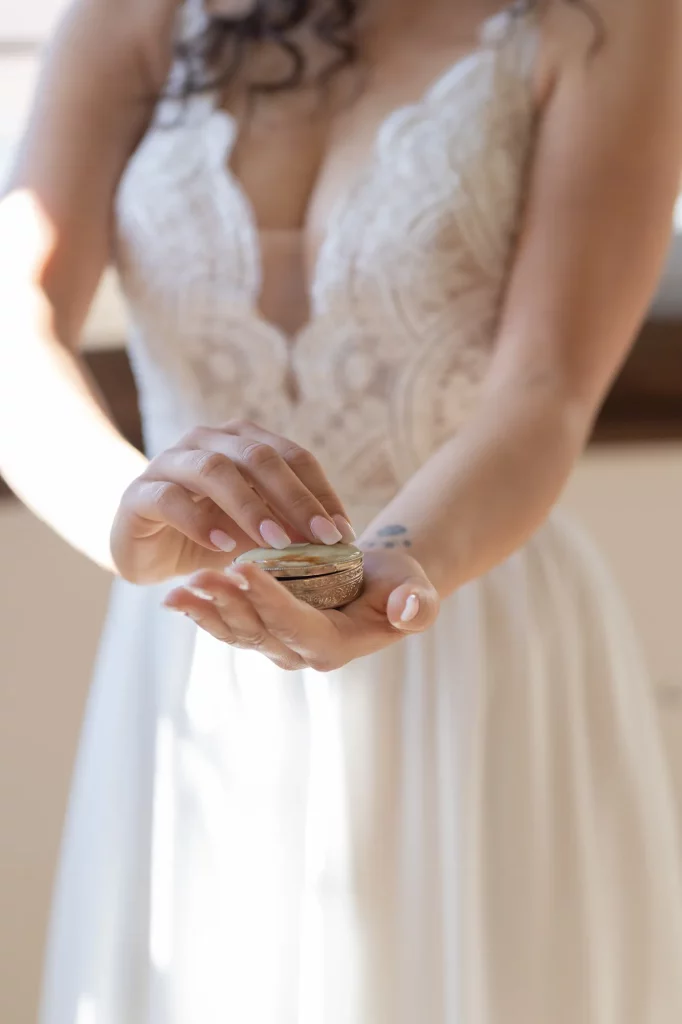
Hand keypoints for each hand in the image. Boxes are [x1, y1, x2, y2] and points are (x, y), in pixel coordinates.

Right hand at [110, 420, 354, 583]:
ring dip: (251, 507)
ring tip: (277, 541)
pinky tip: (223, 546)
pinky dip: (199, 523)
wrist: (146, 549)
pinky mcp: (139, 493)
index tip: (343, 533)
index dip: (321, 492)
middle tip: (322, 538)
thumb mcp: (256, 531)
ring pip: (214, 471)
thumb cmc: (210, 534)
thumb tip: (340, 540)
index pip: (293, 457)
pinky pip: (170, 499)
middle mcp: (207, 442)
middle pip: (259, 457)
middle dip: (296, 498)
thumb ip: (290, 527)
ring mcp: (170, 463)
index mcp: (242, 442)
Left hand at [162, 547, 439, 671]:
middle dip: (226, 603)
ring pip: (235, 630)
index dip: (268, 598)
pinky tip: (174, 596)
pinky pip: (229, 624)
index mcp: (333, 645)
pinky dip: (202, 610)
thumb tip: (410, 608)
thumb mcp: (415, 590)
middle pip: (256, 629)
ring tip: (177, 589)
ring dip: (206, 609)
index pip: (294, 623)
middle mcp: (299, 652)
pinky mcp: (263, 630)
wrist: (384, 585)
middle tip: (198, 575)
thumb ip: (416, 604)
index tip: (243, 566)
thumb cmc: (401, 585)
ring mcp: (278, 644)